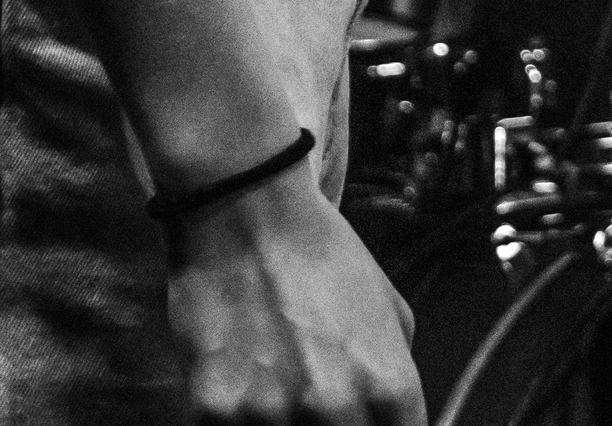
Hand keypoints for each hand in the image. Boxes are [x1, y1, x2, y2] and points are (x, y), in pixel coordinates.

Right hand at [167, 160, 423, 422]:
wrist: (247, 208)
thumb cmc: (319, 253)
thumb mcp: (388, 309)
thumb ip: (396, 374)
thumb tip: (387, 419)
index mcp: (388, 387)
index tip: (360, 416)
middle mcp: (336, 409)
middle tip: (311, 395)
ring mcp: (273, 416)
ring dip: (282, 424)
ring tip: (273, 383)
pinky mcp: (215, 413)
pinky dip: (237, 417)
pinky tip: (240, 382)